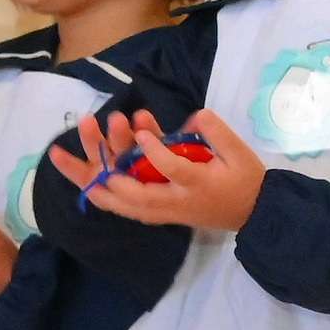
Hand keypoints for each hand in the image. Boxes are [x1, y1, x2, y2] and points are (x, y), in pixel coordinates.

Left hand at [47, 110, 265, 231]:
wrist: (252, 212)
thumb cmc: (246, 179)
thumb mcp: (239, 152)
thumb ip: (217, 132)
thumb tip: (194, 116)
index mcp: (197, 183)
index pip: (171, 168)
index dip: (154, 150)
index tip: (139, 129)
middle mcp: (176, 200)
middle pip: (137, 195)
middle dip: (113, 176)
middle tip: (95, 153)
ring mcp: (166, 210)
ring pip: (127, 205)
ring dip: (101, 190)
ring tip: (76, 174)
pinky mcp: (161, 212)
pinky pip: (130, 209)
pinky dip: (110, 199)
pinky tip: (91, 187)